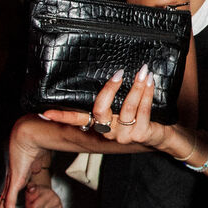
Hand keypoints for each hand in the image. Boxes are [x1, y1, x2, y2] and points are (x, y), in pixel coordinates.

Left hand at [0, 119, 51, 207]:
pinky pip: (11, 204)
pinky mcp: (15, 182)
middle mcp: (10, 182)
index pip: (2, 198)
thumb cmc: (32, 143)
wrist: (29, 135)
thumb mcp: (34, 158)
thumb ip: (33, 164)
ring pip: (1, 207)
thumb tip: (36, 164)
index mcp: (13, 178)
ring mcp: (11, 183)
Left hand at [24, 184, 62, 207]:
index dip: (29, 206)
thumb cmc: (37, 193)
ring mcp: (59, 207)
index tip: (30, 203)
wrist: (46, 193)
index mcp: (49, 193)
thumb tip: (31, 189)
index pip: (34, 207)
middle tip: (34, 207)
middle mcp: (56, 200)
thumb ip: (30, 189)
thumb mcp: (31, 189)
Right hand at [37, 65, 171, 149]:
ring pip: (126, 108)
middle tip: (119, 73)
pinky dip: (147, 94)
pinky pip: (143, 110)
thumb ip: (111, 97)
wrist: (162, 135)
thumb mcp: (122, 107)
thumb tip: (108, 71)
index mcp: (100, 124)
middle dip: (109, 89)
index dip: (61, 117)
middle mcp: (109, 132)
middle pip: (101, 110)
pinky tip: (150, 82)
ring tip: (142, 72)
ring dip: (136, 87)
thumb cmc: (140, 115)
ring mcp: (124, 135)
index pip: (76, 120)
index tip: (45, 113)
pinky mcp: (141, 135)